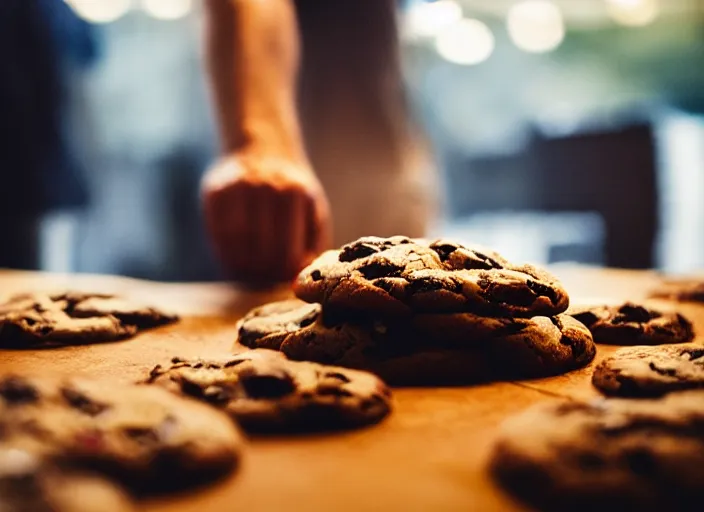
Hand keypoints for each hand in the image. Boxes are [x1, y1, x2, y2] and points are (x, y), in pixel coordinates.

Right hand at [201, 152, 330, 284]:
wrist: (263, 152)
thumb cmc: (293, 196)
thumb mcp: (314, 213)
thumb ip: (314, 247)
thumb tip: (299, 279)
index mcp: (296, 195)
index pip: (287, 256)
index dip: (284, 274)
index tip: (283, 276)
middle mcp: (266, 187)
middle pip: (261, 254)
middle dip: (264, 272)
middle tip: (265, 274)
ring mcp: (238, 187)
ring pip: (237, 248)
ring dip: (243, 266)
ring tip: (252, 266)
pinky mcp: (216, 190)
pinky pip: (218, 236)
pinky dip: (225, 252)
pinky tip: (236, 253)